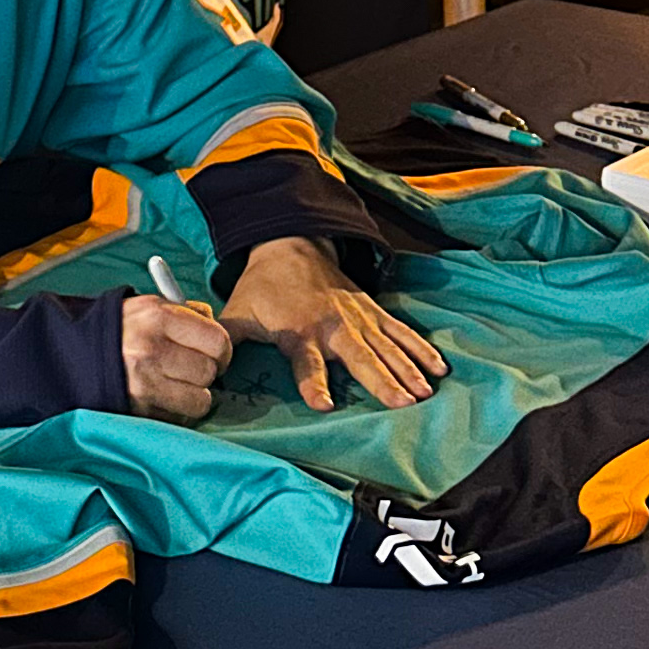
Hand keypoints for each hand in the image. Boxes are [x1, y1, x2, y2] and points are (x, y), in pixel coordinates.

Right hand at [120, 291, 232, 421]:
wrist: (69, 353)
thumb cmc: (119, 330)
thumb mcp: (149, 307)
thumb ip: (186, 314)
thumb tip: (218, 329)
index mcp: (158, 317)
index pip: (217, 340)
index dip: (222, 350)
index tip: (216, 353)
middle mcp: (151, 350)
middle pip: (209, 372)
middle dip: (205, 373)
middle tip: (191, 369)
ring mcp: (144, 384)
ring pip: (200, 401)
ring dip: (193, 396)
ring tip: (176, 385)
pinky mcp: (138, 411)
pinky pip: (178, 418)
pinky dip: (175, 412)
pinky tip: (160, 397)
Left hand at [221, 236, 446, 412]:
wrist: (291, 244)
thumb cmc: (262, 287)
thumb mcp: (237, 312)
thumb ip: (228, 341)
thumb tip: (209, 370)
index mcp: (298, 331)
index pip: (306, 362)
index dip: (312, 383)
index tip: (323, 404)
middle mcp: (332, 326)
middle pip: (359, 356)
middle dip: (381, 378)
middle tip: (402, 402)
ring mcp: (357, 318)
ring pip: (386, 345)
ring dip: (407, 368)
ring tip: (425, 392)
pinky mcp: (372, 311)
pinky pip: (400, 331)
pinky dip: (420, 347)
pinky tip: (439, 367)